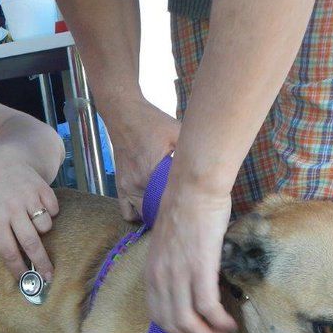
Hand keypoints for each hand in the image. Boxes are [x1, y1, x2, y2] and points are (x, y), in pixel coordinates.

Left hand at [0, 144, 59, 280]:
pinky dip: (50, 212)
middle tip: (49, 276)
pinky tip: (38, 204)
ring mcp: (28, 198)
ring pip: (45, 226)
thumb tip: (15, 260)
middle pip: (31, 243)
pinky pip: (54, 211)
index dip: (18, 268)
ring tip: (32, 219)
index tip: (25, 280)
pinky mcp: (42, 188)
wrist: (2, 162)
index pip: (8, 250)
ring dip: (42, 229)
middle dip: (41, 263)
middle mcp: (12, 209)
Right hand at [106, 101, 180, 220]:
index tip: (191, 212)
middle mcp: (136, 184)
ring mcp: (126, 187)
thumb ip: (191, 149)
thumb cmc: (152, 123)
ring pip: (139, 215)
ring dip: (152, 215)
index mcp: (150, 173)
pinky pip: (126, 210)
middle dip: (167, 216)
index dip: (179, 211)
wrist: (124, 115)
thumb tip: (212, 161)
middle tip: (182, 213)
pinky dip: (136, 212)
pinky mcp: (120, 186)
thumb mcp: (177, 132)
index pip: (166, 205)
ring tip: (166, 211)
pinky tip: (149, 206)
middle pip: (153, 214)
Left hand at [145, 176, 238, 332]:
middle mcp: (159, 278)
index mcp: (151, 272)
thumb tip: (192, 283)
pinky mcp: (198, 269)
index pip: (158, 315)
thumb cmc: (187, 209)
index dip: (177, 332)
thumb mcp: (171, 244)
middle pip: (172, 325)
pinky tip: (230, 324)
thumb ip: (175, 266)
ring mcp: (177, 275)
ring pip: (189, 322)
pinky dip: (219, 321)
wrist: (194, 187)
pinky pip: (207, 307)